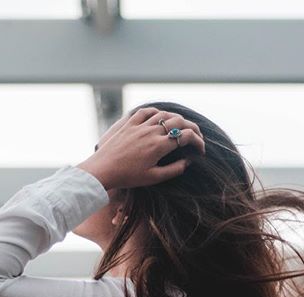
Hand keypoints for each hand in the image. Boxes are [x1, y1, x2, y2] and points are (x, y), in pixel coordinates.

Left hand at [76, 106, 205, 191]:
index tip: (201, 150)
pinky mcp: (129, 123)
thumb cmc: (128, 177)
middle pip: (179, 121)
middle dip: (192, 127)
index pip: (186, 136)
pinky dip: (157, 112)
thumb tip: (188, 162)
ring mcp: (140, 125)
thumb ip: (174, 170)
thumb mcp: (153, 178)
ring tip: (182, 126)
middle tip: (196, 136)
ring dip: (177, 118)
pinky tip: (160, 116)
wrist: (103, 170)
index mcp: (159, 146)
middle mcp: (151, 131)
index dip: (198, 141)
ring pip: (164, 114)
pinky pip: (146, 111)